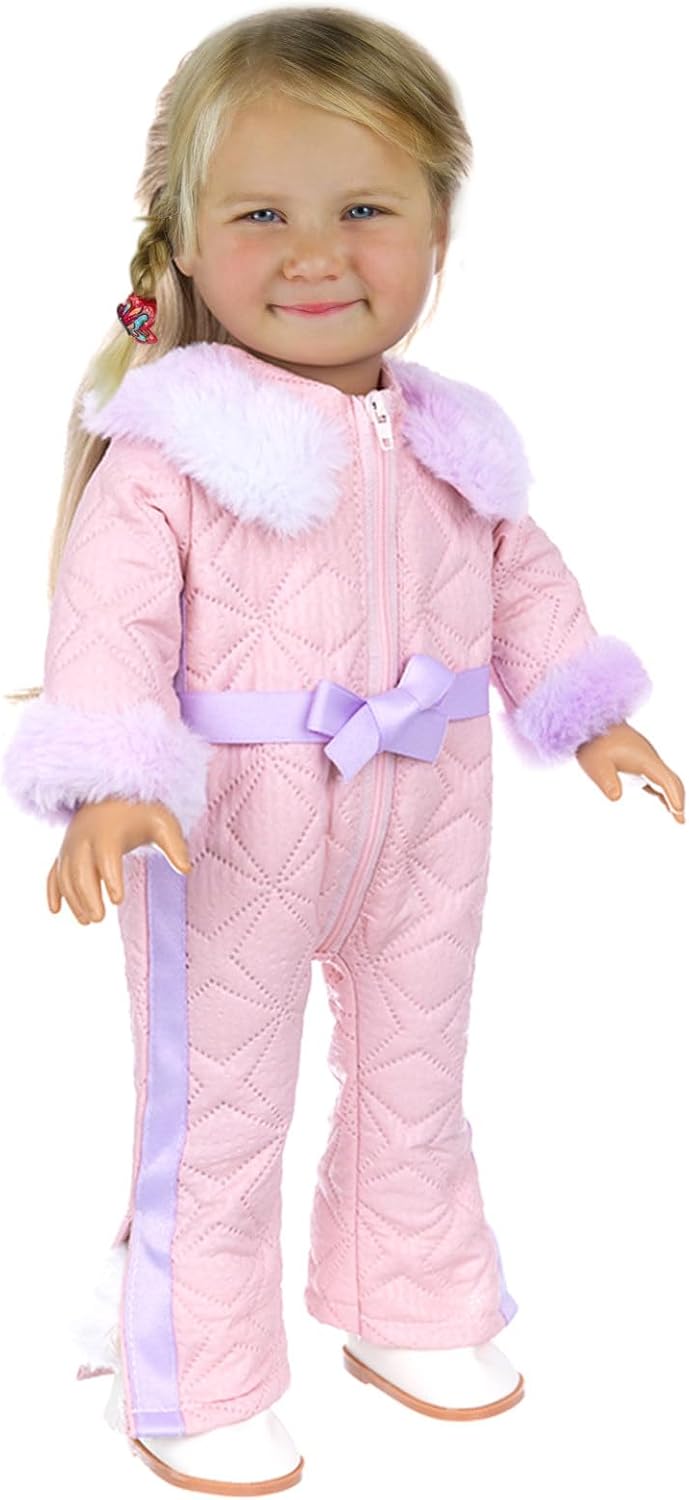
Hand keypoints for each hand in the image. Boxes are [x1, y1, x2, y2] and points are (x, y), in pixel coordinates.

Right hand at [46, 798, 191, 924]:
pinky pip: (53, 872)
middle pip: (81, 869)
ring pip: (66, 875)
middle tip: (99, 918)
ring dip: (73, 899)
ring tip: (88, 920)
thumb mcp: (163, 823)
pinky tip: (55, 911)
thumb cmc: (141, 813)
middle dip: (87, 895)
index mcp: (109, 832)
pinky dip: (52, 891)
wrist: (112, 794)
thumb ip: (175, 846)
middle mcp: (84, 838)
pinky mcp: (64, 852)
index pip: (107, 856)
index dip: (111, 878)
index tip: (118, 900)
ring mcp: (71, 845)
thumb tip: (186, 870)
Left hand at [575, 721, 684, 821]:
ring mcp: (645, 758)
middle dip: (678, 799)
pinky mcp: (638, 759)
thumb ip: (606, 781)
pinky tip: (662, 801)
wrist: (592, 721)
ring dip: (672, 795)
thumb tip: (615, 797)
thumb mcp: (596, 765)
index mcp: (644, 760)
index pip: (666, 781)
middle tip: (681, 821)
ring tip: (676, 814)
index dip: (674, 798)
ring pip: (665, 779)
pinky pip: (656, 777)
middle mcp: (649, 759)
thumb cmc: (594, 743)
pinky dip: (662, 790)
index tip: (679, 813)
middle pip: (671, 781)